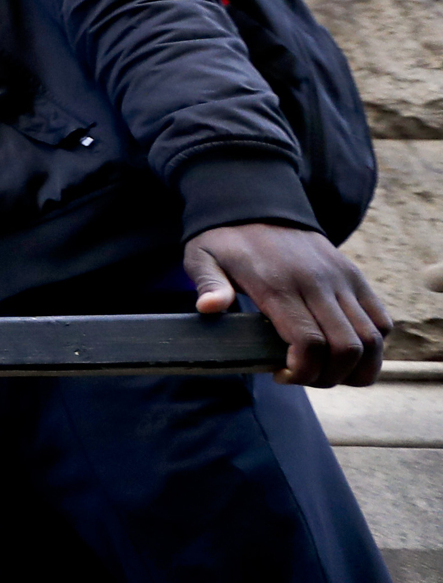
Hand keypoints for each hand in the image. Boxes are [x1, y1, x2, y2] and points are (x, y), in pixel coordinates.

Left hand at [187, 223, 388, 387]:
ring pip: (371, 339)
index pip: (308, 342)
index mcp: (278, 285)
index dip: (302, 371)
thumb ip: (207, 284)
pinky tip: (342, 351)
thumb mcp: (201, 257)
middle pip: (346, 348)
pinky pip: (381, 321)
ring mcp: (342, 280)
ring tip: (326, 371)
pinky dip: (372, 346)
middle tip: (303, 377)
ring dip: (355, 368)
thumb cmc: (226, 240)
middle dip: (328, 377)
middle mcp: (317, 283)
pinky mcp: (356, 278)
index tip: (280, 375)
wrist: (258, 205)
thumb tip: (209, 308)